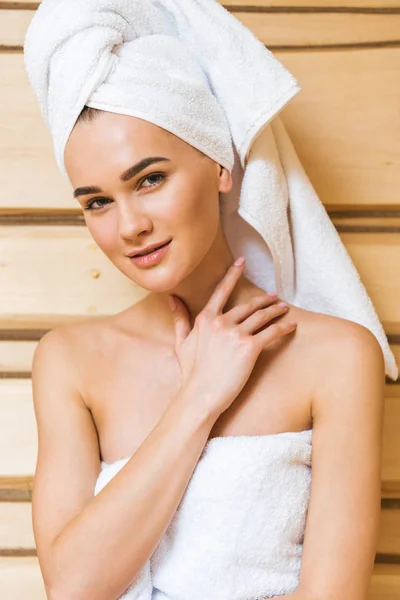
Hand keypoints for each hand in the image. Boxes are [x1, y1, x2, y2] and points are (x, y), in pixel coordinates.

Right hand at [168, 257, 296, 419]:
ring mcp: (236, 334)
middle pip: (248, 305)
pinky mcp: (250, 347)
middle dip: (264, 300)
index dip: (233, 274)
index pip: (221, 290)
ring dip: (275, 311)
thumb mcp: (181, 343)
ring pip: (261, 316)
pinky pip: (271, 332)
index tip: (242, 261)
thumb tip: (172, 299)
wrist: (200, 395)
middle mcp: (221, 322)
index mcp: (205, 319)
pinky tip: (291, 325)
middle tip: (274, 298)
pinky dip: (283, 328)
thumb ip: (179, 318)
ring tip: (284, 308)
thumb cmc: (191, 373)